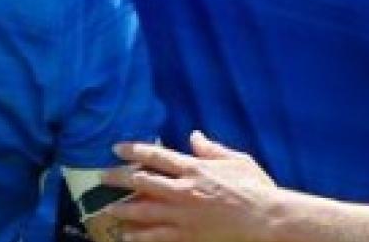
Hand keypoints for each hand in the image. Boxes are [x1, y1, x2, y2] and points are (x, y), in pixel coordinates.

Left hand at [106, 132, 279, 241]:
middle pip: (141, 181)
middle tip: (102, 177)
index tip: (116, 148)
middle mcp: (183, 190)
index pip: (155, 155)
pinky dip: (138, 236)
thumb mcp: (237, 160)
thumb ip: (211, 149)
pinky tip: (126, 236)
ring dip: (122, 208)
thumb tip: (194, 136)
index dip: (133, 150)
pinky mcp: (186, 236)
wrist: (265, 220)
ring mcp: (182, 215)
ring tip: (108, 208)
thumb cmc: (256, 189)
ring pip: (142, 210)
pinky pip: (155, 236)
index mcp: (194, 168)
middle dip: (118, 178)